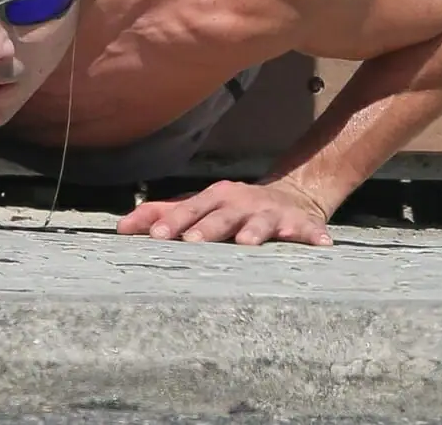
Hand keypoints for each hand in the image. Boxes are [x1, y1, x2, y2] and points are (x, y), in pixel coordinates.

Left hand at [116, 179, 331, 245]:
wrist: (290, 196)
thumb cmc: (233, 208)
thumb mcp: (200, 207)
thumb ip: (162, 214)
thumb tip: (121, 227)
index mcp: (215, 198)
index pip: (189, 209)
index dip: (172, 222)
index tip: (154, 237)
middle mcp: (241, 202)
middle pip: (221, 215)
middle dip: (207, 227)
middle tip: (192, 242)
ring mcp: (270, 213)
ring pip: (261, 222)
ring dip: (254, 231)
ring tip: (247, 243)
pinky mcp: (300, 224)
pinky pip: (308, 230)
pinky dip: (314, 237)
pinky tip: (321, 245)